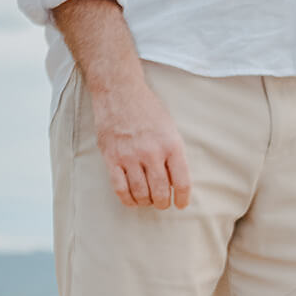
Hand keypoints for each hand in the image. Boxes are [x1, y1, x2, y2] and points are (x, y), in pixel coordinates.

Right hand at [90, 81, 191, 210]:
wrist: (119, 91)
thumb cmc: (147, 109)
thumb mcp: (170, 128)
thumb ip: (174, 154)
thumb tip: (177, 182)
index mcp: (171, 144)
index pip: (182, 182)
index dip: (183, 199)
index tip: (181, 204)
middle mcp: (151, 152)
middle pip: (161, 192)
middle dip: (163, 203)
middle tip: (162, 203)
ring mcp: (130, 156)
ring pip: (141, 193)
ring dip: (146, 202)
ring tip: (148, 199)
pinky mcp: (111, 157)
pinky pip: (120, 188)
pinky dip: (128, 199)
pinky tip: (132, 199)